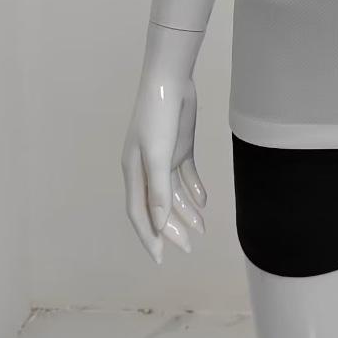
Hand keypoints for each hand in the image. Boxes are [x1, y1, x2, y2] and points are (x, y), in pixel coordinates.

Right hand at [121, 26, 207, 263]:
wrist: (170, 79)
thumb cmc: (157, 116)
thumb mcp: (157, 154)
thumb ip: (158, 189)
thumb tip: (158, 225)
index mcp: (134, 172)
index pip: (140, 213)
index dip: (149, 236)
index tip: (161, 258)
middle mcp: (146, 168)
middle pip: (158, 206)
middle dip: (172, 228)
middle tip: (189, 247)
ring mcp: (163, 157)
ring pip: (173, 193)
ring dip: (186, 211)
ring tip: (202, 228)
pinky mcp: (179, 146)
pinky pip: (185, 174)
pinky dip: (193, 188)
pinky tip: (203, 201)